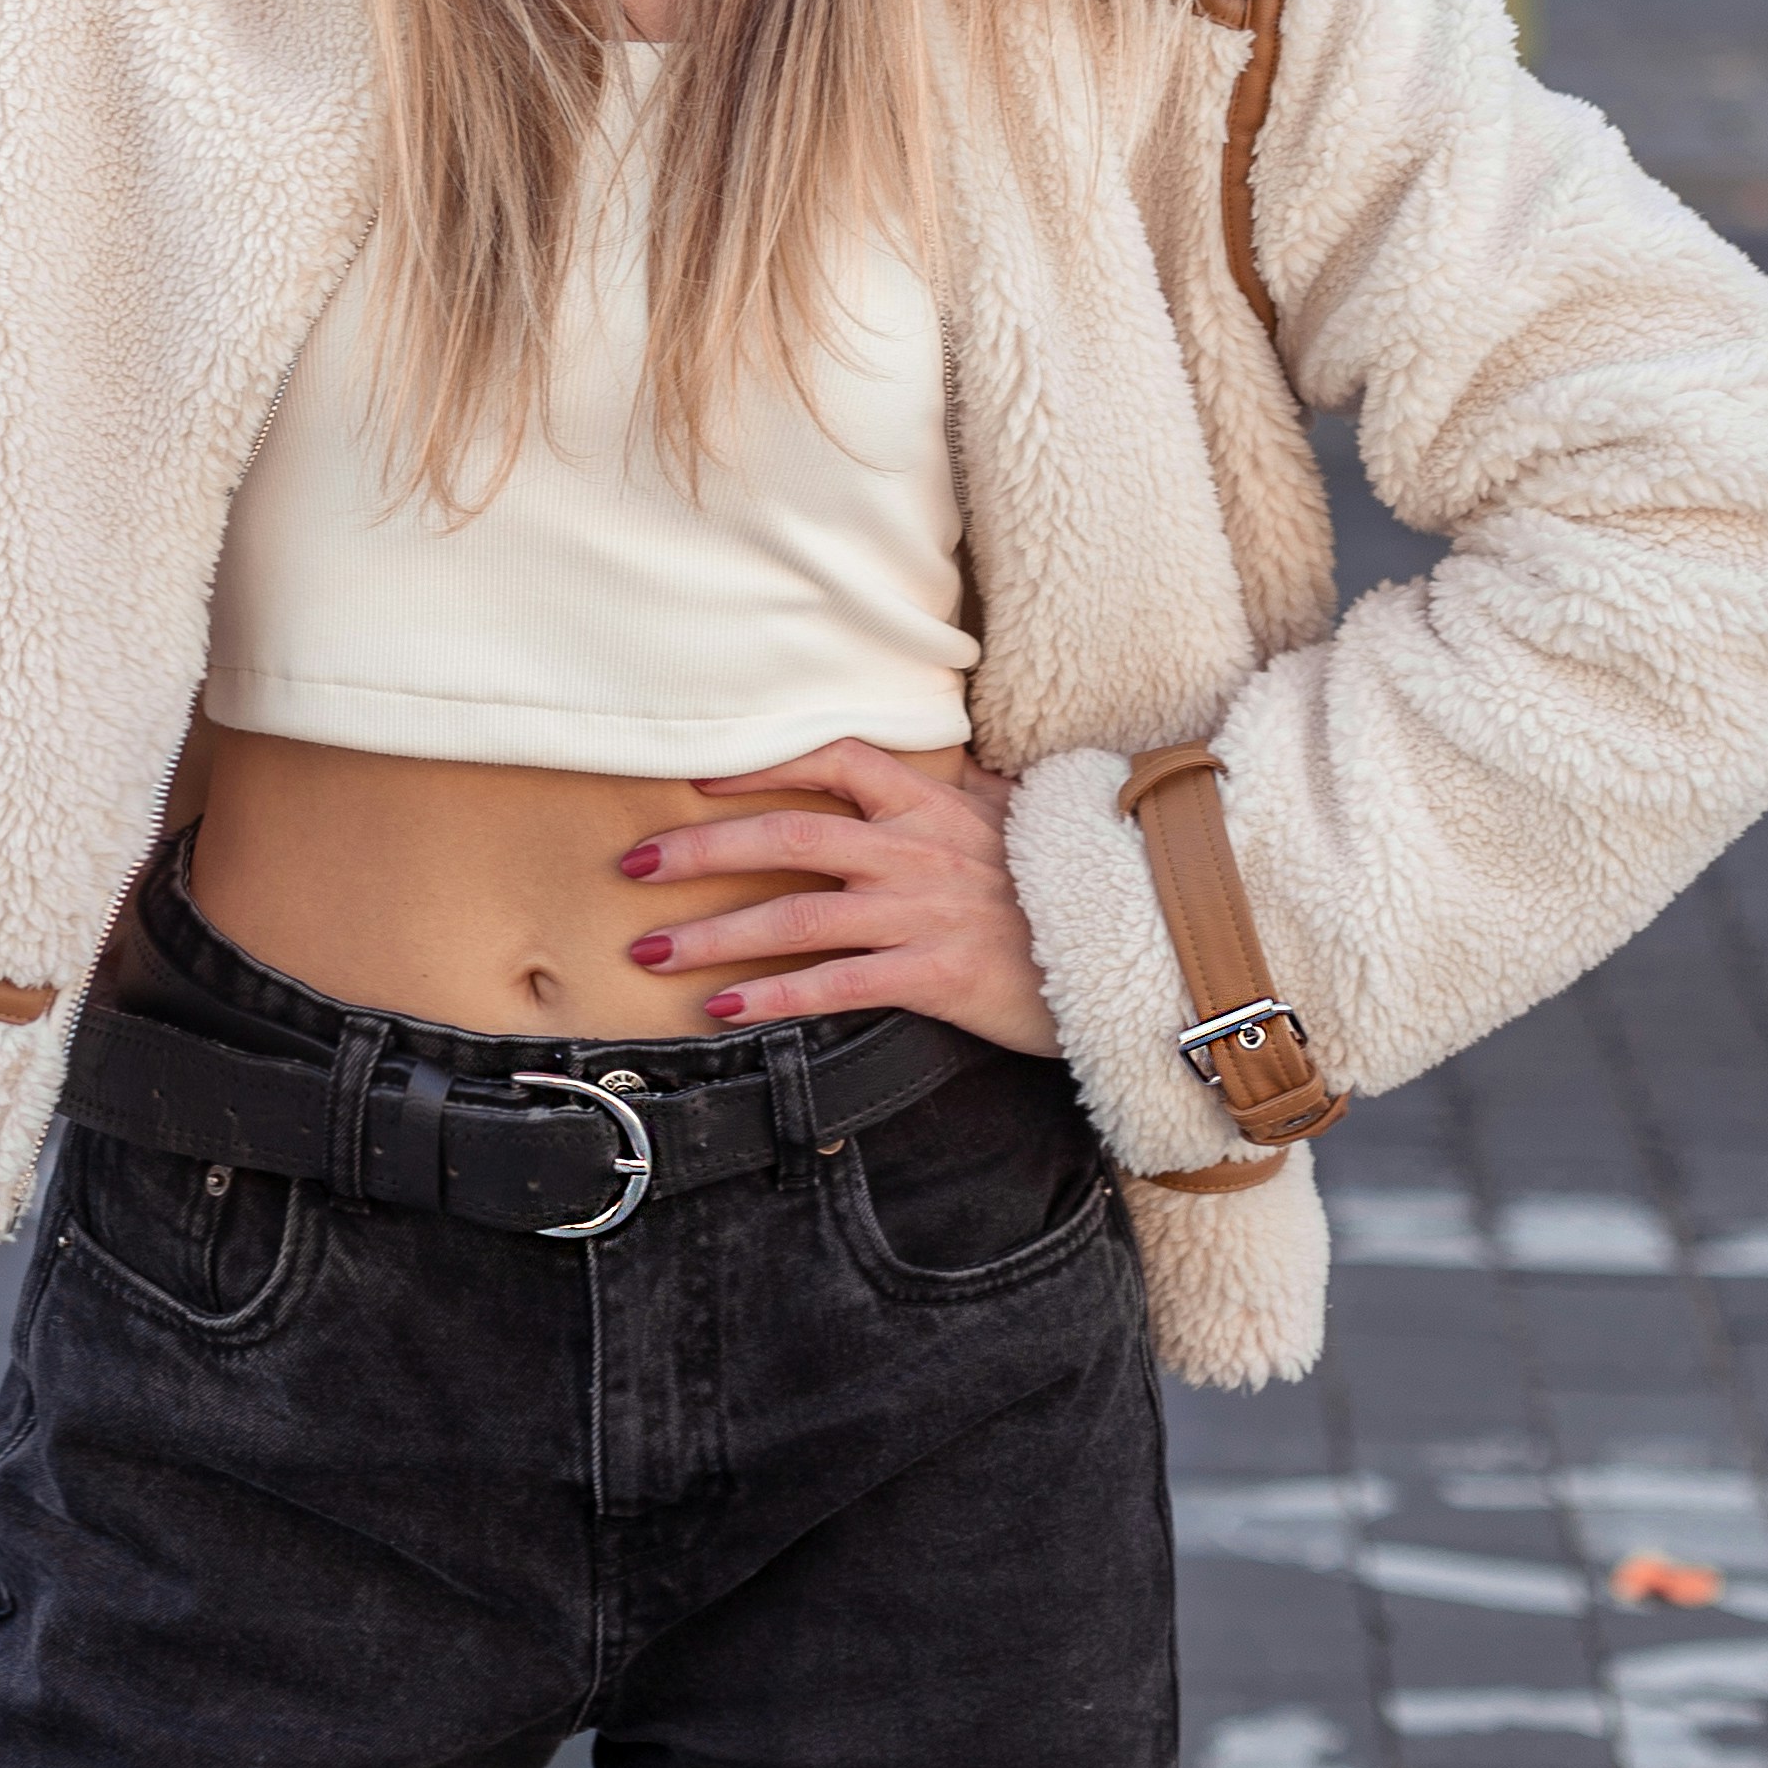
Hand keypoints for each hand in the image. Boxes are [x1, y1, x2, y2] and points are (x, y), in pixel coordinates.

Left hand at [617, 741, 1060, 1058]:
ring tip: (650, 946)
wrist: (1134, 947)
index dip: (760, 767)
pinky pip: (836, 983)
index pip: (834, 760)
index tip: (697, 779)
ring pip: (794, 913)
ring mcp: (922, 911)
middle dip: (699, 848)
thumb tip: (933, 772)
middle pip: (787, 837)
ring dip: (714, 931)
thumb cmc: (1071, 883)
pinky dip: (774, 994)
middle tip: (632, 862)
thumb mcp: (1017, 820)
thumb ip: (962, 796)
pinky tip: (724, 1007)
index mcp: (932, 803)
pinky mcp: (936, 974)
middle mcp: (916, 848)